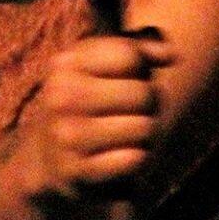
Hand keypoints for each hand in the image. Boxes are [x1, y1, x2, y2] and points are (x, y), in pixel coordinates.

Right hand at [23, 33, 164, 204]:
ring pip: (143, 127)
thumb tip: (170, 55)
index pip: (130, 56)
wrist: (48, 155)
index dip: (142, 68)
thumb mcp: (103, 64)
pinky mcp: (76, 170)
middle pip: (142, 94)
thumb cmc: (89, 99)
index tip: (131, 78)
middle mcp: (61, 96)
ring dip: (148, 133)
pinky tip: (125, 155)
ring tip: (133, 132)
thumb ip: (140, 49)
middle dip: (151, 103)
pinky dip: (138, 158)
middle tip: (138, 111)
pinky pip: (133, 159)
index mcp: (66, 62)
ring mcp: (67, 135)